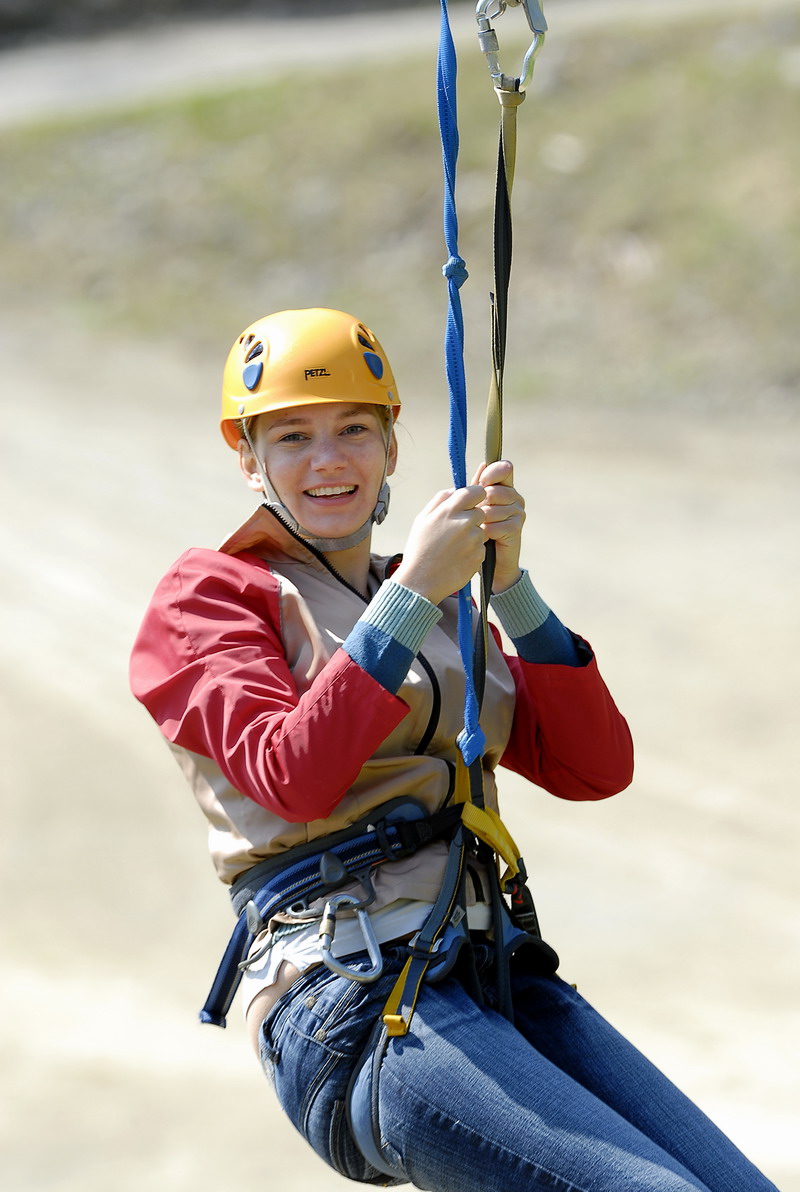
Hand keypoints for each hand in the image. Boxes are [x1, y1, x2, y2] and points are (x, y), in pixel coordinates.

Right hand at [393, 484, 487, 604]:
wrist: (420, 581)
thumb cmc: (419, 549)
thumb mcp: (422, 519)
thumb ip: (441, 499)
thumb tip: (456, 489)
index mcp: (450, 510)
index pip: (477, 491)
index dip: (476, 496)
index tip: (470, 503)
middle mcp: (465, 522)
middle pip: (481, 511)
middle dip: (472, 518)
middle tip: (456, 531)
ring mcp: (474, 540)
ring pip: (481, 530)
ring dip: (472, 536)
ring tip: (453, 547)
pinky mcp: (479, 555)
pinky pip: (481, 547)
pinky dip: (472, 551)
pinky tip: (457, 558)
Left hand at [473, 460, 524, 593]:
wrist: (491, 561)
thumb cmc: (480, 530)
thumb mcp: (476, 505)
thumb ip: (478, 486)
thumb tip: (483, 465)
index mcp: (506, 487)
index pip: (504, 468)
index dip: (490, 474)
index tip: (481, 483)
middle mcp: (515, 497)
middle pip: (492, 491)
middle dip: (479, 505)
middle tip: (477, 517)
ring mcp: (518, 512)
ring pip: (490, 509)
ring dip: (479, 521)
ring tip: (480, 529)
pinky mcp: (516, 528)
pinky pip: (493, 525)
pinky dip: (484, 533)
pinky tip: (485, 538)